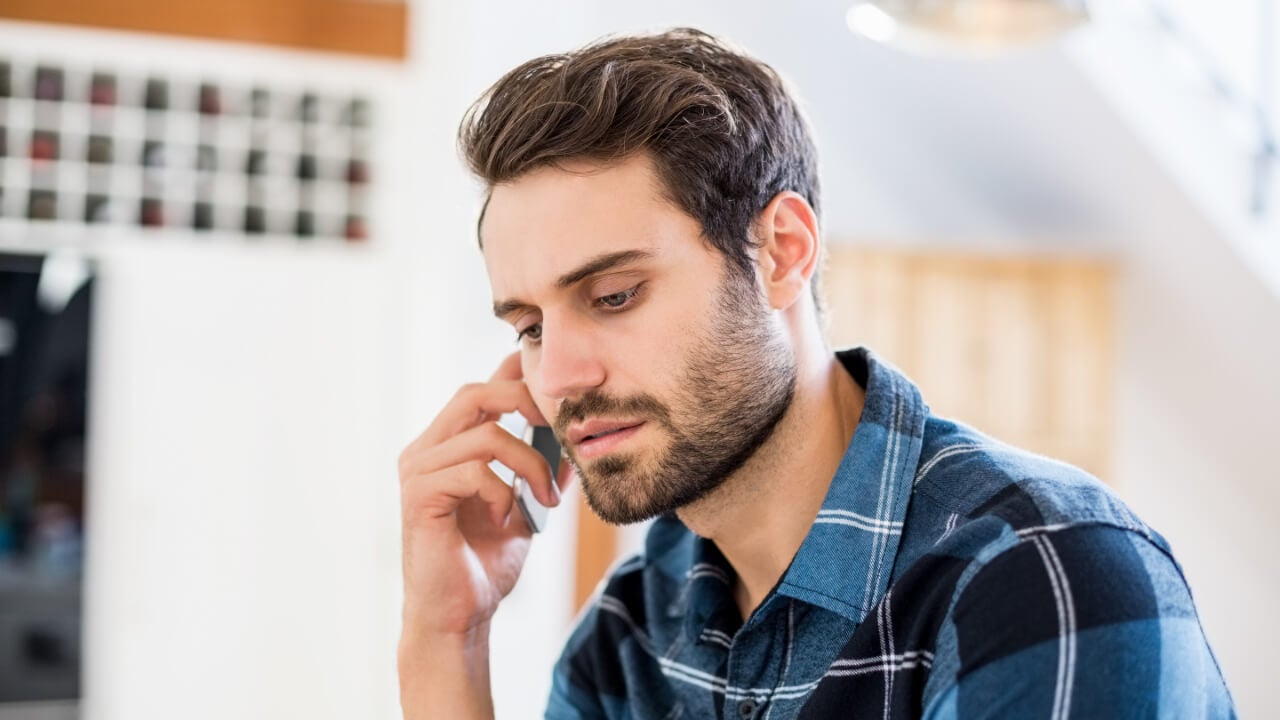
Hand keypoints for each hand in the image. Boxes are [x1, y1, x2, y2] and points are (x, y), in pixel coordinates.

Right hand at [398, 352, 572, 638]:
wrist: (459, 616)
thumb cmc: (485, 562)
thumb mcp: (525, 507)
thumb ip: (540, 470)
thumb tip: (574, 439)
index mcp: (447, 445)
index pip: (480, 390)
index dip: (515, 376)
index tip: (556, 391)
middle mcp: (425, 450)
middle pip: (475, 394)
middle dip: (524, 403)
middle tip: (558, 431)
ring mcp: (418, 470)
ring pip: (485, 436)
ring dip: (529, 464)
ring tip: (545, 497)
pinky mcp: (419, 495)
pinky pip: (474, 471)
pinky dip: (503, 492)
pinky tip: (507, 518)